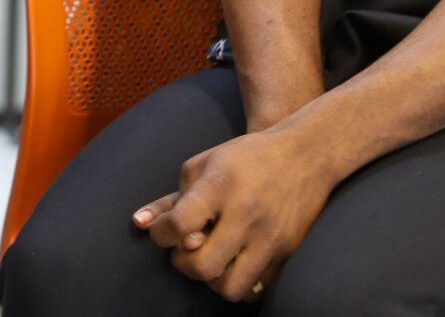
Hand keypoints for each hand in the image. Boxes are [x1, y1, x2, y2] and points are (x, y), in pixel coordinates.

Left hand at [135, 127, 339, 301]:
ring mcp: (270, 237)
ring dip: (211, 280)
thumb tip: (139, 224)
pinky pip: (255, 289)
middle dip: (183, 264)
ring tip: (210, 259)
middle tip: (184, 250)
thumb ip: (171, 199)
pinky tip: (232, 264)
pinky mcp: (287, 253)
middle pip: (202, 266)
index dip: (161, 236)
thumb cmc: (245, 159)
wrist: (305, 156)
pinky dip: (237, 283)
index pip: (181, 225)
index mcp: (220, 186)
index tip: (164, 232)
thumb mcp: (203, 165)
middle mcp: (246, 214)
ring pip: (230, 287)